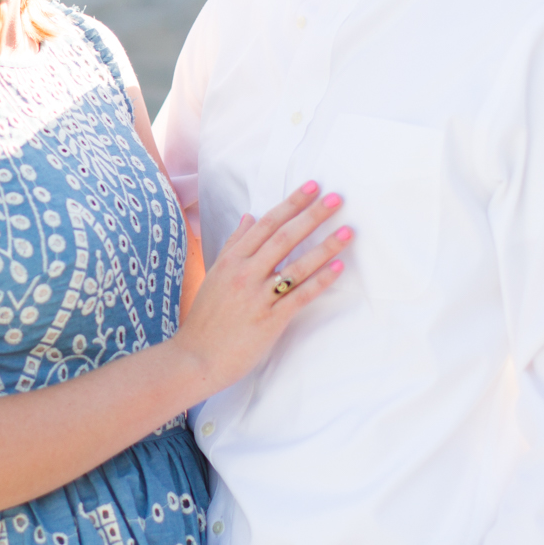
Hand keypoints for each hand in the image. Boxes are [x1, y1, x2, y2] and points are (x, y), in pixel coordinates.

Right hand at [173, 182, 348, 391]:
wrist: (195, 358)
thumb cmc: (207, 318)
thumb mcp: (215, 274)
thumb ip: (234, 244)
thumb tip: (250, 217)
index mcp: (231, 260)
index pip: (266, 224)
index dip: (291, 204)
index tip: (313, 187)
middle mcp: (244, 274)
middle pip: (283, 238)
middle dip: (312, 216)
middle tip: (337, 199)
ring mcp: (257, 297)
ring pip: (296, 266)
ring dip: (324, 247)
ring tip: (347, 232)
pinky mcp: (269, 321)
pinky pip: (299, 296)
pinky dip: (320, 281)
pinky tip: (338, 268)